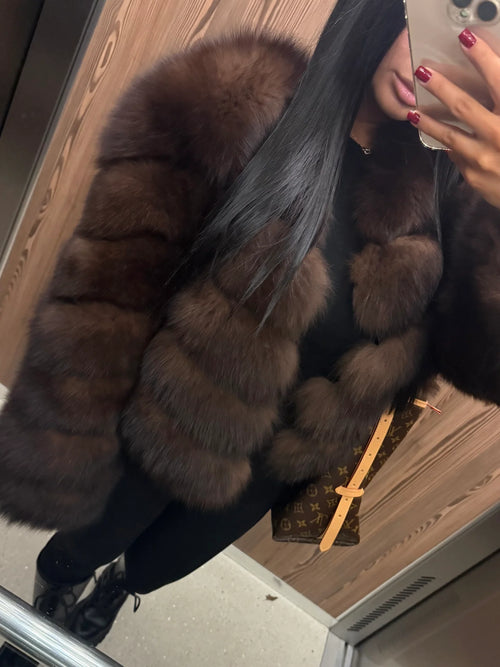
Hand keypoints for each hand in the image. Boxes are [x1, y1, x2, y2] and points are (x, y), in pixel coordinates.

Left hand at [408, 28, 499, 208]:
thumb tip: (492, 85)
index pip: (498, 80)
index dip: (482, 58)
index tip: (466, 38)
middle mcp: (498, 136)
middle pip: (464, 106)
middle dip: (441, 86)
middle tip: (422, 72)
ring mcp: (483, 159)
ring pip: (450, 136)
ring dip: (429, 121)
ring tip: (413, 111)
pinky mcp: (473, 177)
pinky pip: (457, 155)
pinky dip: (448, 144)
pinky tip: (438, 136)